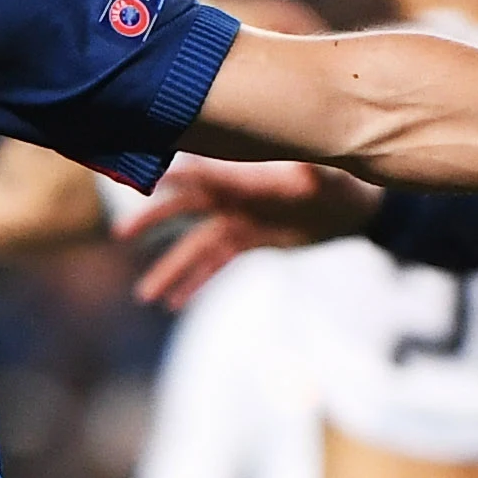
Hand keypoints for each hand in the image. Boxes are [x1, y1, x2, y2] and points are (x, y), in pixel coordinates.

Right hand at [122, 157, 370, 307]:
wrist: (356, 205)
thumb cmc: (338, 180)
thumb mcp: (316, 175)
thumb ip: (295, 173)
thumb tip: (289, 174)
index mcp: (244, 174)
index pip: (199, 173)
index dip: (172, 177)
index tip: (144, 182)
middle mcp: (232, 195)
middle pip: (183, 208)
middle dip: (152, 220)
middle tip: (121, 235)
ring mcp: (236, 219)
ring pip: (194, 247)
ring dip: (170, 270)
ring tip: (144, 296)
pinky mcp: (246, 240)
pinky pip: (214, 264)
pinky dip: (195, 282)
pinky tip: (174, 304)